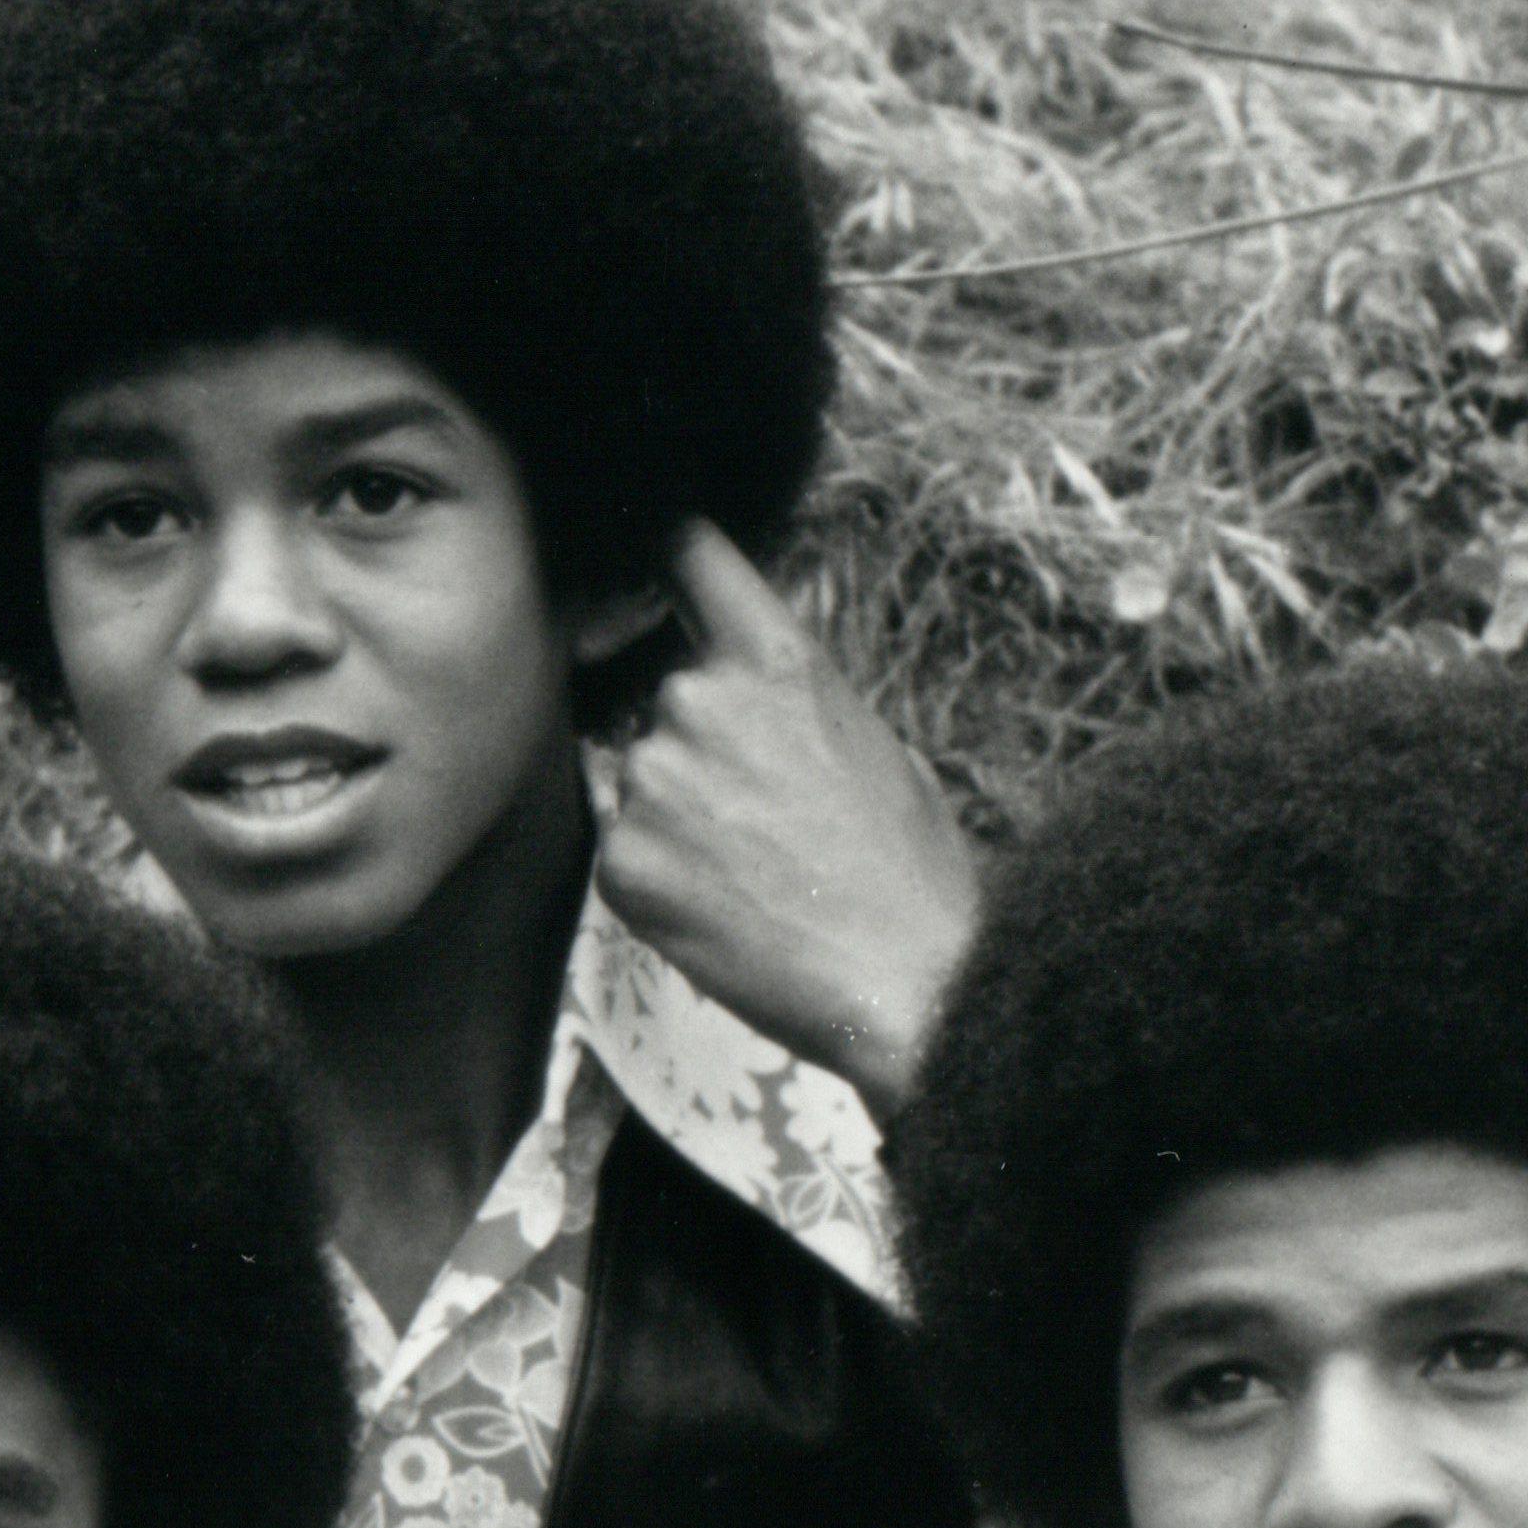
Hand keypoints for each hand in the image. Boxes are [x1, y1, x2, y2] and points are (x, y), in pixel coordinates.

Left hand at [595, 529, 984, 1105]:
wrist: (904, 977)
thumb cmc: (906, 867)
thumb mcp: (871, 741)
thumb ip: (790, 697)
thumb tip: (752, 691)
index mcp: (776, 657)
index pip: (688, 554)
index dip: (662, 550)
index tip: (645, 553)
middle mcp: (699, 701)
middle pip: (661, 693)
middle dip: (695, 740)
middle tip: (761, 812)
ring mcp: (652, 780)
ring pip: (639, 773)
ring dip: (674, 810)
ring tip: (750, 866)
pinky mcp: (621, 859)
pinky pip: (622, 846)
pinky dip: (657, 874)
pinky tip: (721, 903)